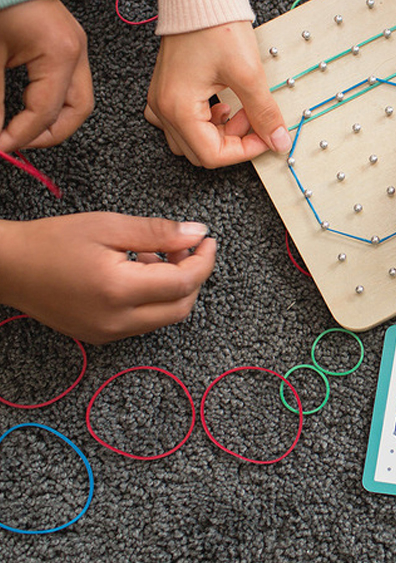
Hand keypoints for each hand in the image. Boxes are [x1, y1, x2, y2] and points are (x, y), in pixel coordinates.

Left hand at [0, 0, 93, 151]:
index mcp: (61, 53)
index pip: (46, 111)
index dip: (22, 135)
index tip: (0, 145)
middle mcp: (77, 52)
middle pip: (77, 111)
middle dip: (48, 133)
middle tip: (18, 143)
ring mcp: (77, 48)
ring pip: (78, 101)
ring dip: (54, 120)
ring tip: (24, 129)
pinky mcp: (69, 45)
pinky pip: (71, 84)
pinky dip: (53, 101)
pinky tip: (31, 107)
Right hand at [0, 213, 216, 343]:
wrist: (8, 267)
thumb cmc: (52, 242)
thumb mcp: (109, 226)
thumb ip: (158, 233)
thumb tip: (197, 234)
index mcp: (119, 291)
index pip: (183, 283)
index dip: (203, 261)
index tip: (208, 241)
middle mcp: (117, 321)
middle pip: (181, 306)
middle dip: (193, 276)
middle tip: (185, 246)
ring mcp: (108, 334)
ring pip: (165, 317)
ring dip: (174, 288)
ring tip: (156, 255)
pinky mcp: (101, 336)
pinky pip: (144, 322)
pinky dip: (154, 299)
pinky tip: (139, 273)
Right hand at [144, 21, 289, 167]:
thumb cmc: (216, 25)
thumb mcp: (248, 74)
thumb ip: (264, 113)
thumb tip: (278, 140)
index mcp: (178, 108)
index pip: (212, 156)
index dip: (245, 151)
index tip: (265, 136)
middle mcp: (163, 108)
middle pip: (201, 152)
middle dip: (233, 141)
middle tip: (253, 118)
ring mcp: (161, 99)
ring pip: (192, 140)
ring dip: (220, 133)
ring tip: (239, 108)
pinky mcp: (167, 90)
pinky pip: (182, 123)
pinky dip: (205, 122)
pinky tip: (222, 103)